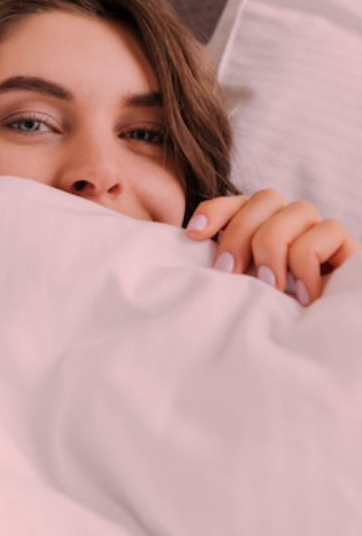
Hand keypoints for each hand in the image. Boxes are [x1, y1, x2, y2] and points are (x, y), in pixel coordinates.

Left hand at [185, 189, 361, 305]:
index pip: (235, 202)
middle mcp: (290, 218)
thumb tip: (191, 248)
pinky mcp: (344, 242)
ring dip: (273, 250)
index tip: (193, 235)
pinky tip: (303, 296)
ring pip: (294, 211)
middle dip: (240, 235)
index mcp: (261, 224)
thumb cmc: (277, 314)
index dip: (214, 211)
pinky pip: (325, 233)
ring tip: (271, 288)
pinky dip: (306, 265)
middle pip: (263, 199)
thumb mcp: (244, 287)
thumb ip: (226, 266)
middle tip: (230, 274)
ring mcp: (318, 227)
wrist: (329, 336)